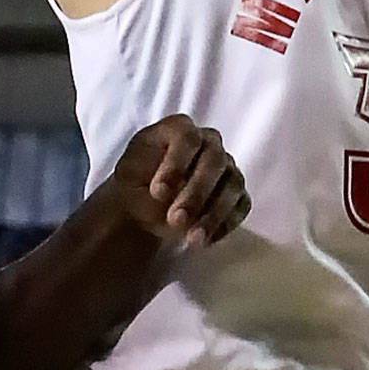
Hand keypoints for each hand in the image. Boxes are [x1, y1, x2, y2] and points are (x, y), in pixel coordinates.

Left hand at [109, 114, 250, 247]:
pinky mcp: (236, 193)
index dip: (175, 165)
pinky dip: (226, 224)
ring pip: (232, 184)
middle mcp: (209, 143)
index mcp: (180, 129)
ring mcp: (226, 167)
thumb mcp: (128, 173)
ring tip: (192, 239)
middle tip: (176, 219)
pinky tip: (204, 240)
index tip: (158, 192)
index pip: (188, 138)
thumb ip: (142, 177)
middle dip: (197, 193)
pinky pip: (241, 206)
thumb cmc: (136, 180)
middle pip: (215, 160)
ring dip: (214, 214)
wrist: (143, 202)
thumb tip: (164, 196)